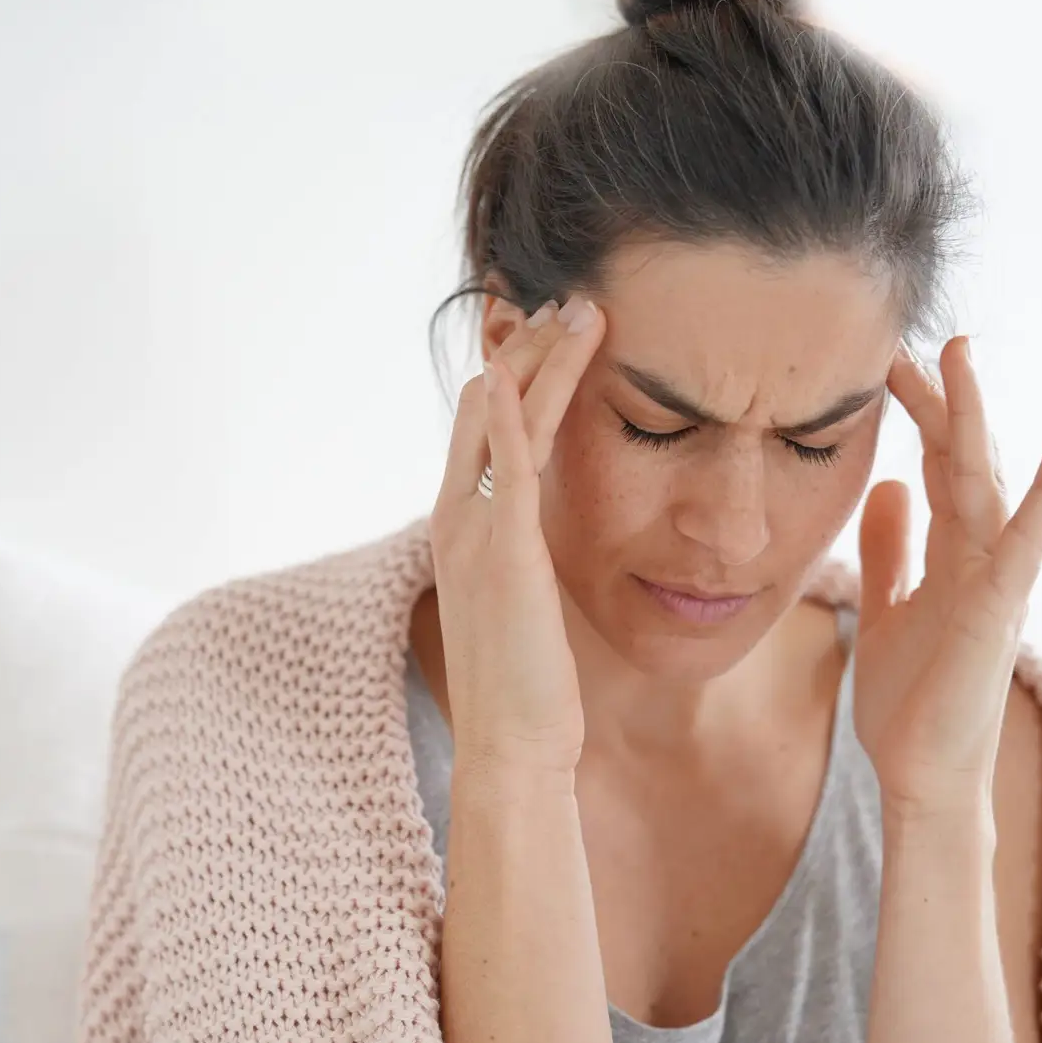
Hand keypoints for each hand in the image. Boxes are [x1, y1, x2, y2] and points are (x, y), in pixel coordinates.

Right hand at [429, 294, 604, 780]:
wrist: (513, 745)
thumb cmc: (530, 688)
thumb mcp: (525, 606)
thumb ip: (527, 559)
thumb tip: (548, 541)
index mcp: (466, 529)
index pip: (485, 429)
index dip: (516, 377)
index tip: (552, 334)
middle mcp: (460, 519)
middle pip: (488, 407)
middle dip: (529, 350)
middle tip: (570, 297)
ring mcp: (477, 533)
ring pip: (506, 422)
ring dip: (541, 360)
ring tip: (581, 308)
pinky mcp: (506, 553)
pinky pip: (506, 466)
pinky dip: (508, 412)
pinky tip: (518, 369)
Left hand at [852, 336, 1041, 817]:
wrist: (921, 775)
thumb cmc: (911, 702)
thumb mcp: (886, 610)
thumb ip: (889, 552)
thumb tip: (888, 487)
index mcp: (951, 557)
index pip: (935, 469)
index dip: (917, 418)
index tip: (888, 367)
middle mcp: (979, 559)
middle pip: (960, 463)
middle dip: (940, 402)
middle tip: (913, 341)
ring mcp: (994, 580)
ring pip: (985, 484)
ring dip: (974, 419)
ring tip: (962, 355)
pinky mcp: (998, 609)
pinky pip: (1023, 541)